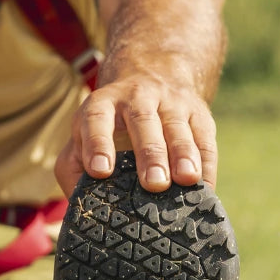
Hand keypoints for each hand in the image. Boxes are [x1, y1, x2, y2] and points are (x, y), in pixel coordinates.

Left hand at [54, 75, 217, 195]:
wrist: (152, 75)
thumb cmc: (109, 123)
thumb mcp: (84, 132)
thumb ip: (73, 165)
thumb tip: (79, 204)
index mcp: (102, 104)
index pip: (97, 119)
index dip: (98, 143)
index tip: (100, 171)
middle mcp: (136, 97)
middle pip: (142, 122)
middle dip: (149, 153)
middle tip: (153, 184)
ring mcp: (170, 102)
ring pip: (177, 127)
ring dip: (183, 153)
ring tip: (186, 178)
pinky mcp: (198, 111)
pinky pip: (204, 137)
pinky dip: (206, 163)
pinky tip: (204, 187)